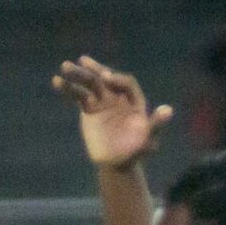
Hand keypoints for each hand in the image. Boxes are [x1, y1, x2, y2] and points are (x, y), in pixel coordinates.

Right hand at [52, 57, 172, 168]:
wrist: (117, 163)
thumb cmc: (136, 151)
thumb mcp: (148, 140)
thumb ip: (156, 124)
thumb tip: (168, 110)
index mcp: (134, 101)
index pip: (127, 83)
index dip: (117, 79)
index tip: (106, 78)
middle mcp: (118, 97)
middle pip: (106, 78)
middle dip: (95, 70)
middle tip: (82, 61)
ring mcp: (103, 101)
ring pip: (90, 84)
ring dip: (78, 75)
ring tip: (64, 67)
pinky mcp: (89, 108)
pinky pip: (78, 95)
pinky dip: (68, 89)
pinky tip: (57, 82)